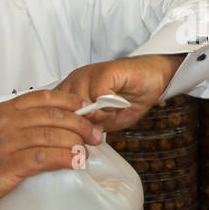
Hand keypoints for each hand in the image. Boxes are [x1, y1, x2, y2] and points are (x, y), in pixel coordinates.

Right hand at [0, 89, 101, 209]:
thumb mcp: (1, 131)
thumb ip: (28, 124)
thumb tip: (64, 123)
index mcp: (7, 110)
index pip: (45, 97)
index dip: (72, 102)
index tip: (88, 110)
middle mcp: (7, 122)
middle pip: (53, 115)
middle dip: (80, 124)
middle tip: (94, 135)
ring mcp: (7, 143)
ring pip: (51, 135)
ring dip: (75, 142)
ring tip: (86, 151)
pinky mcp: (9, 165)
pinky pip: (43, 157)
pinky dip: (63, 158)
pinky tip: (75, 162)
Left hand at [55, 54, 182, 131]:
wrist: (154, 79)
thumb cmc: (130, 98)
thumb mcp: (107, 120)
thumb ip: (90, 127)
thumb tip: (76, 139)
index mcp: (71, 91)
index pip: (55, 113)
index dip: (70, 129)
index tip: (85, 136)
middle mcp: (76, 81)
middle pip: (65, 110)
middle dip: (84, 124)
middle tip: (102, 124)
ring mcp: (88, 74)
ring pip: (80, 102)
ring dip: (98, 114)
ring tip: (112, 111)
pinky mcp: (104, 70)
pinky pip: (97, 93)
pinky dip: (109, 103)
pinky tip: (118, 102)